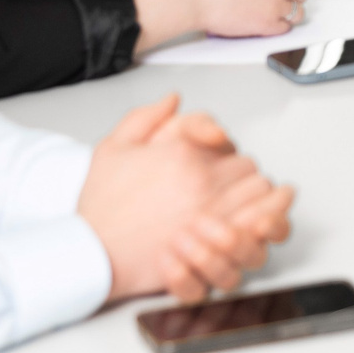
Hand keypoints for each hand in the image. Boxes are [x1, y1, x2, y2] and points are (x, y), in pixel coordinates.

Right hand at [78, 95, 295, 303]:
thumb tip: (172, 100)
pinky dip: (263, 225)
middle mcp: (202, 182)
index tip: (217, 165)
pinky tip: (260, 225)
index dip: (226, 155)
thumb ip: (146, 118)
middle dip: (242, 178)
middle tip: (229, 189)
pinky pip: (258, 229)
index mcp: (183, 155)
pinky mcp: (214, 248)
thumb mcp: (113, 148)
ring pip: (261, 198)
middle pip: (250, 171)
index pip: (230, 146)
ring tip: (244, 207)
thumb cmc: (100, 207)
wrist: (90, 252)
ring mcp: (212, 215)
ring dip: (256, 200)